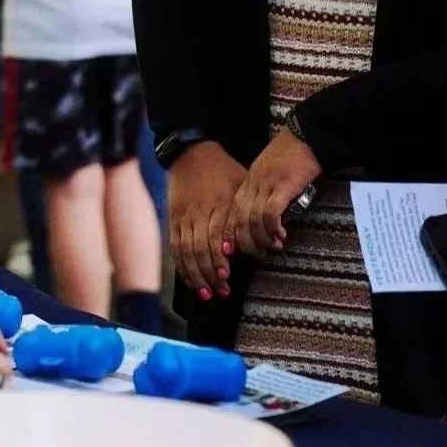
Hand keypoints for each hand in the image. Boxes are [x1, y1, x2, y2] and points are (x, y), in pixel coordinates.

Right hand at [169, 142, 246, 299]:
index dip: (219, 256)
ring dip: (196, 274)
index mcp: (218, 202)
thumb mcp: (242, 183)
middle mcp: (198, 211)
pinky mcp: (174, 219)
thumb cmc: (224, 170)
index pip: (216, 233)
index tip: (227, 274)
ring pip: (186, 251)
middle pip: (200, 247)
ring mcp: (184, 216)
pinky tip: (191, 281)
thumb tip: (273, 238)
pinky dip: (182, 266)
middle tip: (222, 290)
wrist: (191, 153)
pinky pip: (175, 247)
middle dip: (210, 272)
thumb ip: (250, 211)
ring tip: (207, 293)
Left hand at [228, 129, 321, 258]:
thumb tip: (264, 218)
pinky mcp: (282, 185)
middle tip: (258, 254)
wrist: (306, 136)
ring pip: (252, 218)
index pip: (232, 211)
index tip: (237, 249)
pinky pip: (270, 212)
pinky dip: (273, 227)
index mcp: (248, 181)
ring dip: (261, 238)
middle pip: (238, 218)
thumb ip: (264, 191)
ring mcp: (266, 183)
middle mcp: (253, 183)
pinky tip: (281, 235)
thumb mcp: (269, 172)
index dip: (231, 233)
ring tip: (272, 247)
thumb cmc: (292, 155)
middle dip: (245, 241)